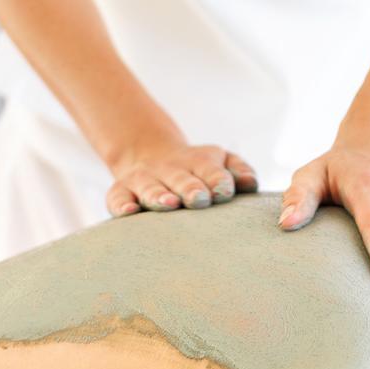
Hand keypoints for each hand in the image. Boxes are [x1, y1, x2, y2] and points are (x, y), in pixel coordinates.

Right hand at [106, 140, 257, 217]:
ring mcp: (144, 180)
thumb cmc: (199, 170)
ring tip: (168, 205)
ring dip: (158, 196)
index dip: (217, 180)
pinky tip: (129, 212)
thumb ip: (239, 171)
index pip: (210, 171)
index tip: (223, 191)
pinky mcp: (121, 190)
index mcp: (199, 163)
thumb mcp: (221, 162)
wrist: (151, 155)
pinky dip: (121, 205)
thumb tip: (252, 183)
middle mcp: (170, 170)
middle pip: (181, 180)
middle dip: (190, 189)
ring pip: (150, 188)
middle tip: (199, 200)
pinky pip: (117, 197)